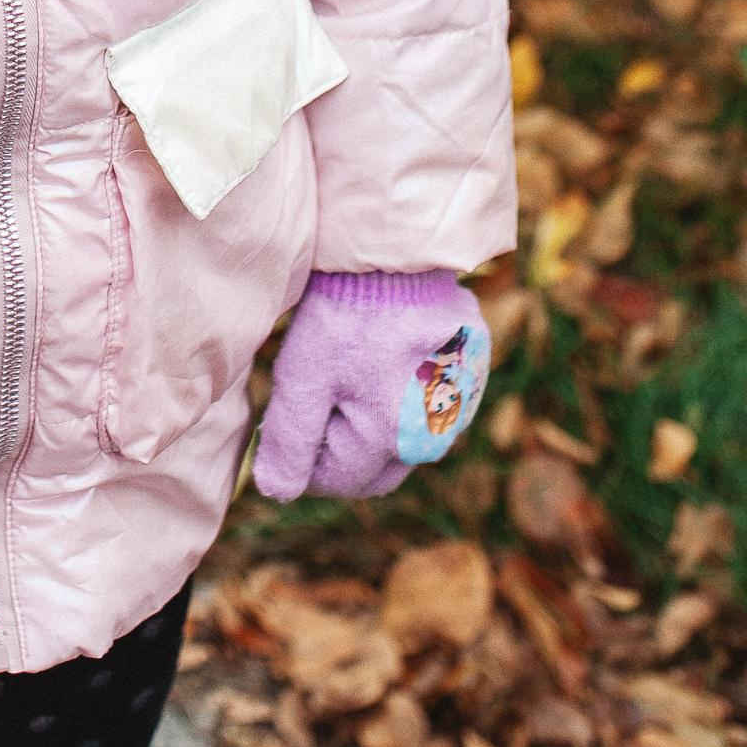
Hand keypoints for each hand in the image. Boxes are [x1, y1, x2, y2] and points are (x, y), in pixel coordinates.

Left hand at [254, 271, 489, 502]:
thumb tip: (276, 491)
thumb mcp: (303, 377)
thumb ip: (289, 441)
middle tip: (312, 404)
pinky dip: (403, 396)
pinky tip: (381, 359)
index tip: (283, 426)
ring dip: (373, 426)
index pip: (337, 481)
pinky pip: (430, 405)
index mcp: (390, 443)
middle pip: (375, 470)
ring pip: (404, 441)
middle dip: (339, 451)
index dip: (302, 461)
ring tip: (346, 375)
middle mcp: (434, 437)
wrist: (399, 255)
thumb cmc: (346, 315)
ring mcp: (458, 407)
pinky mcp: (470, 376)